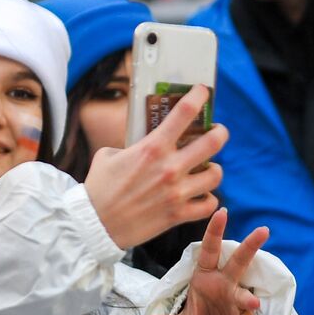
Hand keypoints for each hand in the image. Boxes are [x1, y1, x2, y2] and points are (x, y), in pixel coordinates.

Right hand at [84, 85, 227, 249]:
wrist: (94, 224)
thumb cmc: (98, 188)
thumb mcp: (107, 156)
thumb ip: (131, 148)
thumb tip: (143, 145)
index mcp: (152, 148)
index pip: (184, 113)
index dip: (198, 96)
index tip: (202, 91)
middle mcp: (169, 168)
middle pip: (213, 142)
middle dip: (219, 133)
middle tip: (216, 133)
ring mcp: (177, 192)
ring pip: (215, 174)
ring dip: (213, 169)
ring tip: (206, 169)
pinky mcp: (178, 214)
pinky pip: (209, 204)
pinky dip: (207, 199)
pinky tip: (200, 196)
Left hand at [143, 208, 267, 314]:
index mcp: (206, 274)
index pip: (210, 250)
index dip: (215, 231)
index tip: (222, 211)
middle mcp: (224, 282)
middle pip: (238, 261)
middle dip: (250, 246)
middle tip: (263, 230)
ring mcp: (235, 298)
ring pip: (245, 293)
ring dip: (248, 298)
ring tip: (253, 303)